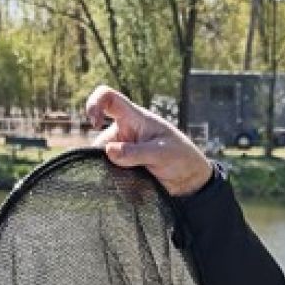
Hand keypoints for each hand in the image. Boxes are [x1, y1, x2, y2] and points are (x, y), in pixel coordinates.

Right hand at [85, 84, 213, 197]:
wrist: (190, 180)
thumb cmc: (181, 157)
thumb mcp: (161, 153)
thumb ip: (135, 153)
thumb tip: (108, 151)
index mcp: (134, 117)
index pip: (107, 97)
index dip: (94, 103)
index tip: (94, 123)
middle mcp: (124, 132)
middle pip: (100, 140)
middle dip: (104, 157)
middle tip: (124, 171)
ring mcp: (123, 151)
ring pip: (104, 161)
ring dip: (112, 173)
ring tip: (135, 180)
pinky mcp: (124, 168)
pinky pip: (111, 174)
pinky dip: (117, 181)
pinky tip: (133, 187)